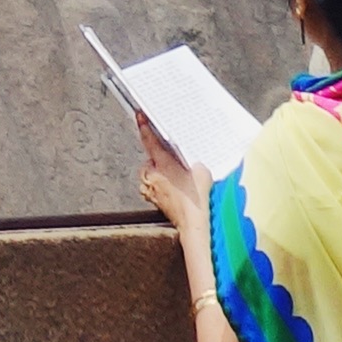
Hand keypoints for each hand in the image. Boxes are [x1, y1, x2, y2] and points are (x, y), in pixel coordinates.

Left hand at [133, 115, 209, 234]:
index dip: (144, 126)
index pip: (149, 141)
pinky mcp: (154, 200)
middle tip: (175, 162)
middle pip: (151, 159)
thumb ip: (195, 161)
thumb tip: (193, 161)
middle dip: (161, 158)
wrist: (193, 225)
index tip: (140, 116)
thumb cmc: (196, 200)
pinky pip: (154, 186)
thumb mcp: (202, 173)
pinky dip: (163, 185)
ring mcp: (150, 189)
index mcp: (161, 163)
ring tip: (179, 180)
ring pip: (152, 173)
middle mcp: (151, 175)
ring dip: (162, 173)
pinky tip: (177, 191)